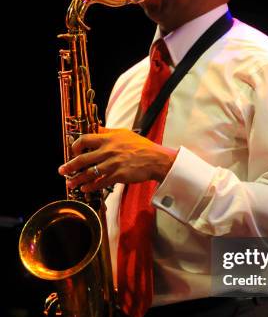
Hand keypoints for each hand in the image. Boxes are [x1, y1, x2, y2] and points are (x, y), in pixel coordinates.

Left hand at [58, 127, 177, 191]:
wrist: (155, 159)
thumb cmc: (141, 146)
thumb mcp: (124, 133)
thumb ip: (108, 131)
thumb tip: (96, 128)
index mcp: (108, 138)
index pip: (85, 140)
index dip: (75, 146)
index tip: (73, 151)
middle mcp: (108, 151)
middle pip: (82, 159)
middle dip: (69, 166)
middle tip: (62, 171)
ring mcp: (112, 164)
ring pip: (89, 173)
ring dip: (78, 179)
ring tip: (70, 184)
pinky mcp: (118, 175)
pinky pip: (100, 182)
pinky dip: (91, 187)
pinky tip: (85, 189)